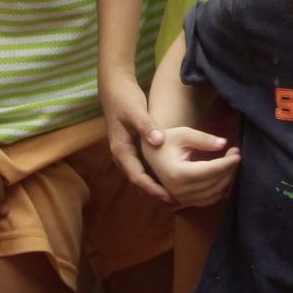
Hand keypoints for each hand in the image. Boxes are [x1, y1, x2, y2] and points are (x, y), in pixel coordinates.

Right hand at [101, 69, 174, 204]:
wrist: (114, 90)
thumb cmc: (124, 100)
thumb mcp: (135, 110)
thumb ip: (146, 126)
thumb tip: (158, 141)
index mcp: (121, 151)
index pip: (137, 177)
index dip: (152, 189)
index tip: (167, 197)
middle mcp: (123, 157)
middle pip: (140, 182)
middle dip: (157, 193)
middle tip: (177, 203)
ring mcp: (128, 155)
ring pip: (143, 177)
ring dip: (157, 186)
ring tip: (177, 196)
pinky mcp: (134, 150)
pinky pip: (145, 169)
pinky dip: (157, 176)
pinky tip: (172, 179)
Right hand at [140, 124, 238, 208]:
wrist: (152, 154)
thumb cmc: (167, 141)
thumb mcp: (183, 134)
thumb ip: (203, 139)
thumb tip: (223, 143)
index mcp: (177, 173)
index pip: (209, 171)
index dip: (226, 163)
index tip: (238, 153)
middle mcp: (179, 190)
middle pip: (213, 183)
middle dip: (229, 169)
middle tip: (236, 154)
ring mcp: (182, 198)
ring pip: (213, 193)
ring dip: (227, 179)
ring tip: (231, 163)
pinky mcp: (185, 202)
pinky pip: (208, 200)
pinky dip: (220, 190)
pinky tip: (224, 175)